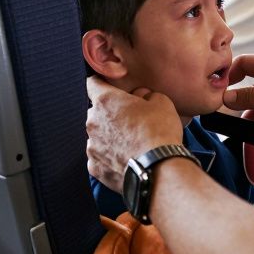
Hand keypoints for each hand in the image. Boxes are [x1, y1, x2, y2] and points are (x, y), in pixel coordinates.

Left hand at [86, 77, 183, 193]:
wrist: (157, 170)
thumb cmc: (159, 133)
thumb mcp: (161, 102)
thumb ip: (146, 94)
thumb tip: (140, 96)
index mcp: (106, 101)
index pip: (92, 83)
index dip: (102, 83)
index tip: (110, 88)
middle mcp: (92, 122)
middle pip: (96, 112)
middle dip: (110, 114)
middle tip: (131, 121)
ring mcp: (91, 146)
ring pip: (97, 136)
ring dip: (109, 137)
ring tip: (131, 145)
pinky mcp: (94, 168)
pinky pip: (99, 157)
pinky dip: (109, 157)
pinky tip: (126, 159)